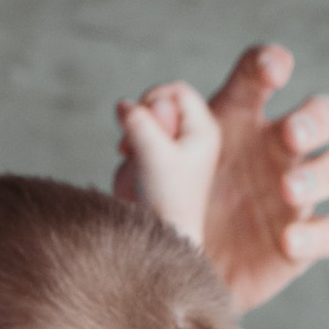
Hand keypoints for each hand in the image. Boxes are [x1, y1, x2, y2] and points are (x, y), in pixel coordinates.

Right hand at [113, 78, 221, 247]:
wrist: (157, 238)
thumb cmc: (166, 201)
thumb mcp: (154, 154)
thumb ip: (140, 122)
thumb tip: (124, 104)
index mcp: (203, 129)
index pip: (176, 91)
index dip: (154, 98)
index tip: (143, 123)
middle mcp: (190, 135)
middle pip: (157, 101)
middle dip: (140, 118)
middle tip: (134, 145)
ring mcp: (171, 147)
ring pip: (142, 119)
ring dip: (131, 134)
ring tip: (134, 158)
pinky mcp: (153, 160)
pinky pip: (133, 138)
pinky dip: (127, 148)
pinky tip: (132, 167)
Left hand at [114, 43, 328, 312]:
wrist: (163, 280)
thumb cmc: (153, 213)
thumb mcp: (138, 175)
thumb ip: (142, 140)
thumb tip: (143, 110)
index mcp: (235, 119)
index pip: (260, 76)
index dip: (272, 64)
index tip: (272, 73)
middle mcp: (275, 149)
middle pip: (323, 113)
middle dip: (315, 118)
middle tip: (290, 134)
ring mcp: (294, 195)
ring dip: (322, 172)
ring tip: (288, 189)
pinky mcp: (302, 242)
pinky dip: (317, 234)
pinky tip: (288, 242)